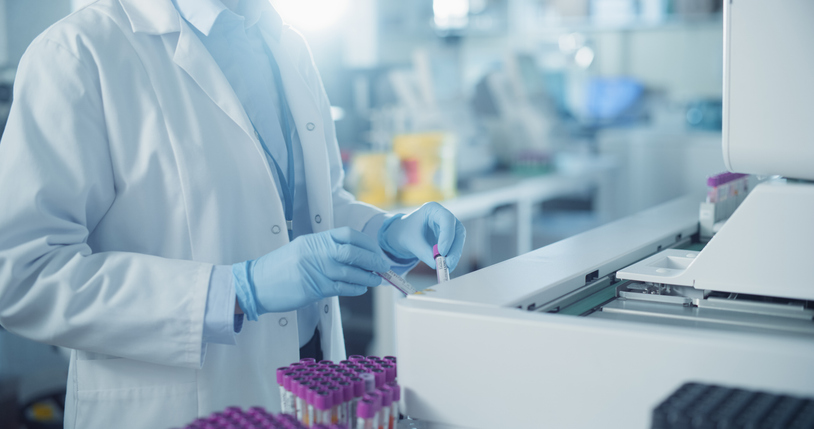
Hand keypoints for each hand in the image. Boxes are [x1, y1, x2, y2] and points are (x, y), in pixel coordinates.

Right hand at [233, 227, 390, 319]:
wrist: (256, 284)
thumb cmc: (280, 269)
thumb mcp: (302, 250)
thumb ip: (325, 250)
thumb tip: (355, 257)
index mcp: (315, 240)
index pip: (348, 235)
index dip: (367, 244)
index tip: (377, 252)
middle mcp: (316, 251)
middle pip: (353, 252)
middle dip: (373, 260)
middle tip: (383, 267)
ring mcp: (314, 269)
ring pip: (350, 271)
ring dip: (368, 277)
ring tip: (376, 280)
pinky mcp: (313, 288)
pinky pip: (341, 287)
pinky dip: (356, 287)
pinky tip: (361, 288)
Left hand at [379, 202, 465, 270]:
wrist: (404, 233)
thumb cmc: (406, 233)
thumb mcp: (411, 242)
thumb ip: (424, 253)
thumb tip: (437, 265)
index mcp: (433, 209)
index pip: (447, 219)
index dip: (447, 235)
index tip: (442, 252)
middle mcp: (444, 216)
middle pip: (457, 231)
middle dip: (454, 249)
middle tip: (448, 264)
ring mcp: (450, 226)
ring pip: (459, 240)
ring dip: (454, 255)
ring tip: (445, 268)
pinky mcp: (451, 237)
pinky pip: (455, 247)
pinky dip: (452, 257)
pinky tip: (445, 267)